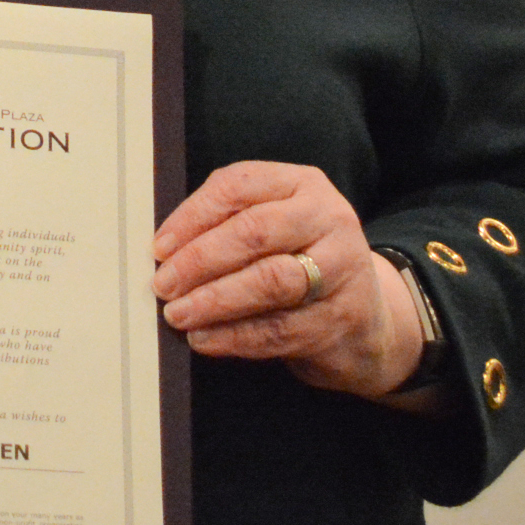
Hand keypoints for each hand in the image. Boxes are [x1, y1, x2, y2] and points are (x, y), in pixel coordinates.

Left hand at [151, 160, 424, 400]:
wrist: (366, 317)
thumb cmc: (299, 263)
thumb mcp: (273, 228)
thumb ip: (227, 227)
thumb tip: (164, 251)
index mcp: (302, 185)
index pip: (239, 186)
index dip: (193, 216)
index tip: (158, 247)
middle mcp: (328, 219)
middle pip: (254, 232)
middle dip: (200, 260)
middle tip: (163, 284)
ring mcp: (342, 269)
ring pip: (270, 281)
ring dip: (215, 300)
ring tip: (178, 315)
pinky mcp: (342, 317)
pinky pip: (280, 328)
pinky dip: (235, 336)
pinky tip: (204, 339)